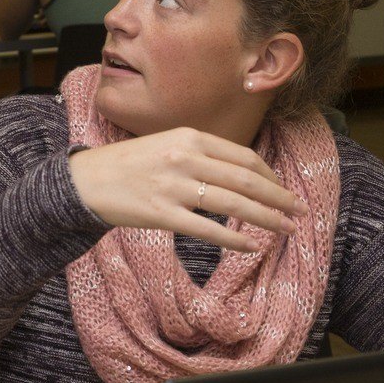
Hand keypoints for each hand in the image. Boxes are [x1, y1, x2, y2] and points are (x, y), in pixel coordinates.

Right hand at [66, 128, 301, 252]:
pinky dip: (233, 239)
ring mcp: (172, 186)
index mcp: (188, 136)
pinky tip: (250, 246)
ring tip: (285, 229)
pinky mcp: (161, 214)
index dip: (271, 176)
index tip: (284, 190)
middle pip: (245, 180)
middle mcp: (184, 158)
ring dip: (265, 218)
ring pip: (232, 204)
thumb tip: (241, 174)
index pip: (243, 157)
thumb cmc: (127, 164)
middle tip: (299, 212)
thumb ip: (200, 153)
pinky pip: (206, 229)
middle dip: (278, 197)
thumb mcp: (166, 144)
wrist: (84, 181)